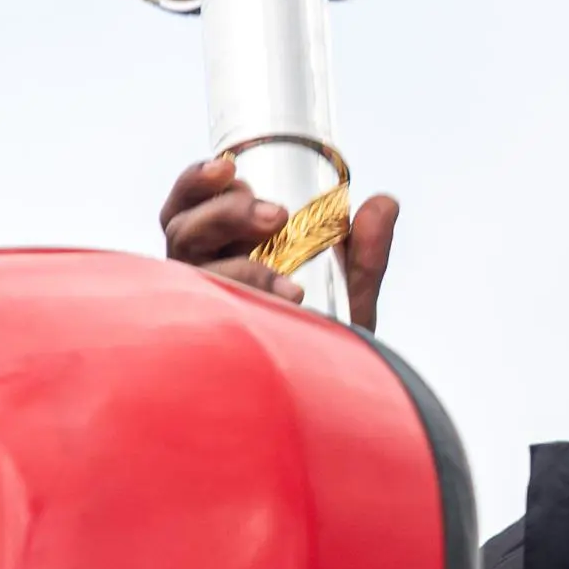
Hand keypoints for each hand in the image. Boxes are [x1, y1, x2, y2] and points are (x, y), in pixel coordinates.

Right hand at [157, 152, 396, 330]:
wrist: (329, 400)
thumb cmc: (325, 341)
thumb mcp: (351, 291)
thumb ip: (367, 251)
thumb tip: (384, 202)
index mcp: (219, 251)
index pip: (187, 207)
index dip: (196, 181)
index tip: (229, 168)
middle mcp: (200, 277)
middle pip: (184, 229)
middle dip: (225, 211)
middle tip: (276, 214)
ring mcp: (202, 309)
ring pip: (193, 266)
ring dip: (237, 252)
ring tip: (285, 261)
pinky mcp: (208, 340)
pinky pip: (213, 311)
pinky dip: (251, 293)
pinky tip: (288, 297)